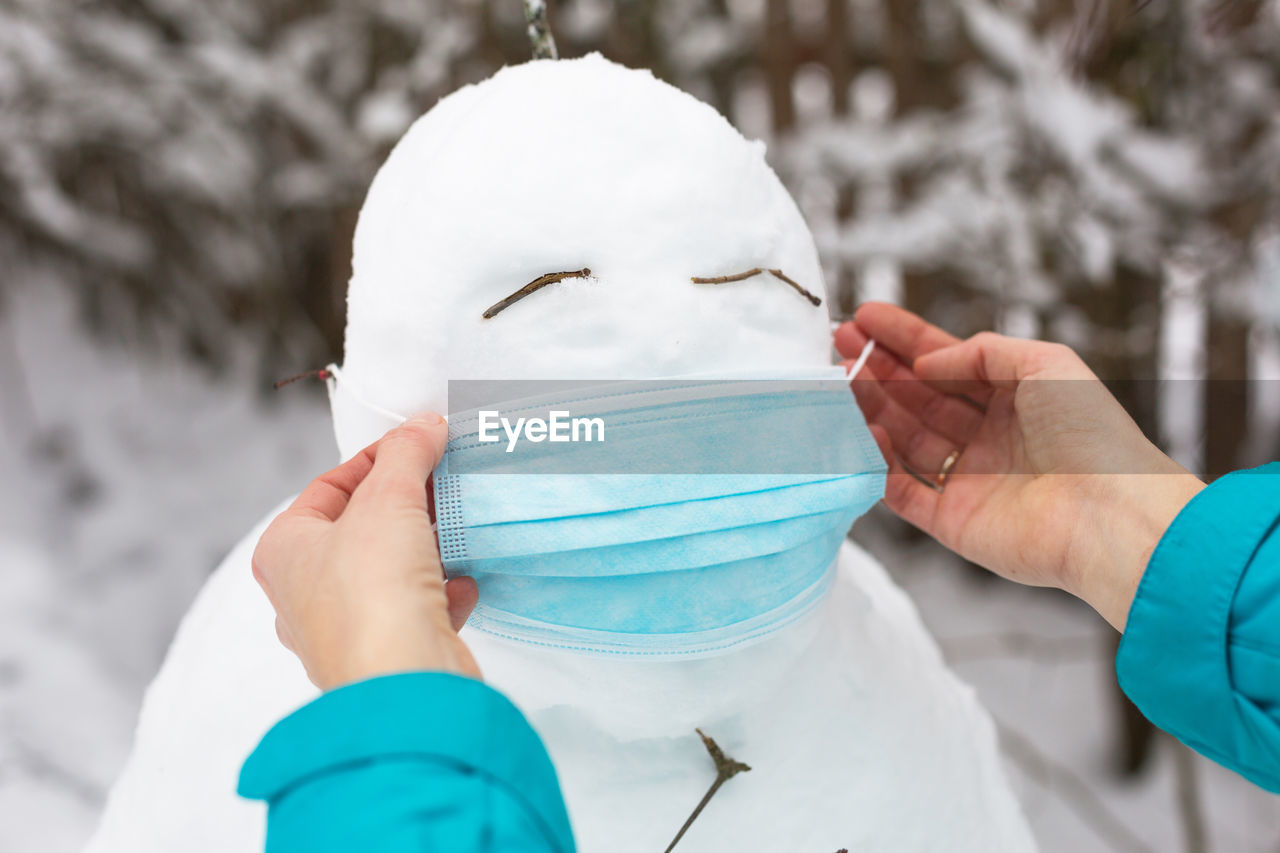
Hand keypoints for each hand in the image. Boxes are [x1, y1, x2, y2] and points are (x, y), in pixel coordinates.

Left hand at [252, 414, 479, 689]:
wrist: (404, 685)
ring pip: (388, 570)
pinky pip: (415, 611)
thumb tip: (424, 424)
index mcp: (283, 551)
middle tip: (445, 479)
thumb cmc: (373, 592)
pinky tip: (465, 584)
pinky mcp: (385, 656)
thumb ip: (407, 454)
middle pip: (360, 528)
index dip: (378, 458)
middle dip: (408, 503)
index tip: (421, 442)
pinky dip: (441, 593)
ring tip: (460, 525)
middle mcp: (302, 592)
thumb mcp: (389, 500)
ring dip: (427, 547)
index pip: (330, 486)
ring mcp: (343, 629)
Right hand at [836, 303, 1203, 629]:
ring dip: (870, 407)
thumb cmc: (1092, 435)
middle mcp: (989, 439)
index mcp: (1014, 400)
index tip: (865, 317)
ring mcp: (968, 481)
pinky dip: (878, 463)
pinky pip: (901, 490)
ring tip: (839, 378)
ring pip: (904, 439)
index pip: (946, 362)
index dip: (905, 339)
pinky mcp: (952, 522)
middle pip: (919, 397)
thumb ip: (984, 351)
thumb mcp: (1048, 363)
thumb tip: (928, 363)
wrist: (1108, 515)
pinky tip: (867, 432)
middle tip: (838, 344)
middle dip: (877, 368)